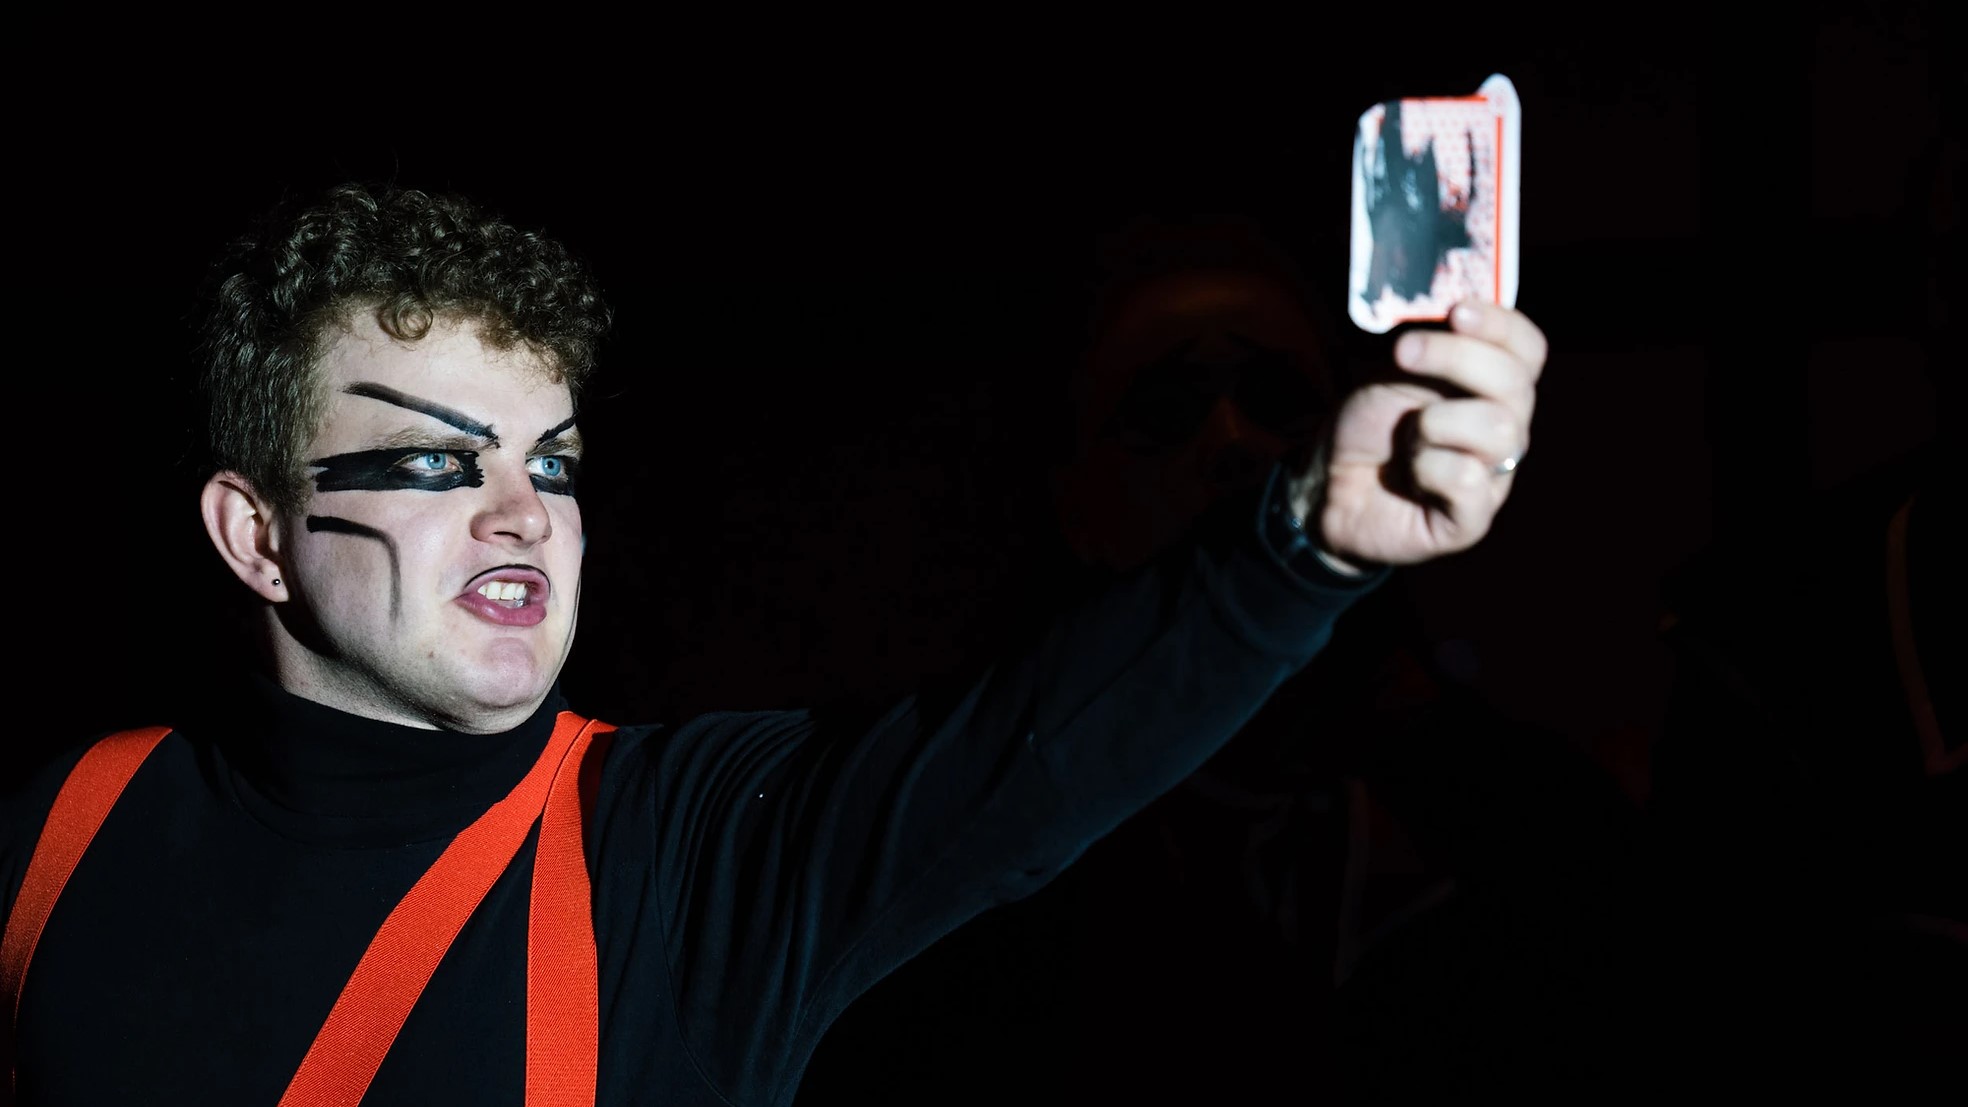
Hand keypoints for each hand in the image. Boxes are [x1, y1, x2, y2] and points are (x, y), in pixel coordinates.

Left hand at [1293, 301, 1544, 567]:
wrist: (1330, 486)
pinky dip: (1428, 468)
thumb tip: (1453, 306)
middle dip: (1456, 358)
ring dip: (1436, 421)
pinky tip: (1410, 474)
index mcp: (1495, 389)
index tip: (1456, 311)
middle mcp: (1506, 430)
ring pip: (1499, 430)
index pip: (1528, 350)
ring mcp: (1494, 477)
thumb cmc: (1372, 425)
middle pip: (1515, 384)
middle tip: (1403, 353)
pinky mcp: (1471, 520)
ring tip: (1406, 434)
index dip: (1502, 326)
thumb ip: (1433, 342)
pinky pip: (1469, 482)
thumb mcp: (1396, 372)